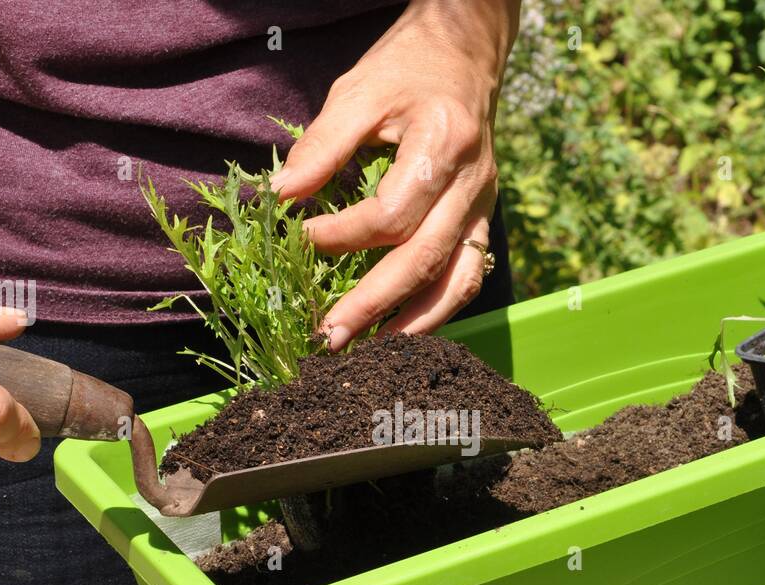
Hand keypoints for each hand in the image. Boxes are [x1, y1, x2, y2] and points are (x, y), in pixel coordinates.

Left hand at [271, 0, 519, 349]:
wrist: (466, 53)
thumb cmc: (407, 68)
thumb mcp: (357, 91)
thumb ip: (321, 145)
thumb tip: (281, 196)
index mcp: (442, 144)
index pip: (390, 214)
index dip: (341, 235)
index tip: (300, 237)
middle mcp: (472, 183)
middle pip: (424, 259)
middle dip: (374, 304)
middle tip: (329, 336)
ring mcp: (483, 207)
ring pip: (457, 281)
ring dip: (414, 324)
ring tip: (370, 352)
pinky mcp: (482, 220)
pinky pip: (466, 276)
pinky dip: (436, 310)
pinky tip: (402, 331)